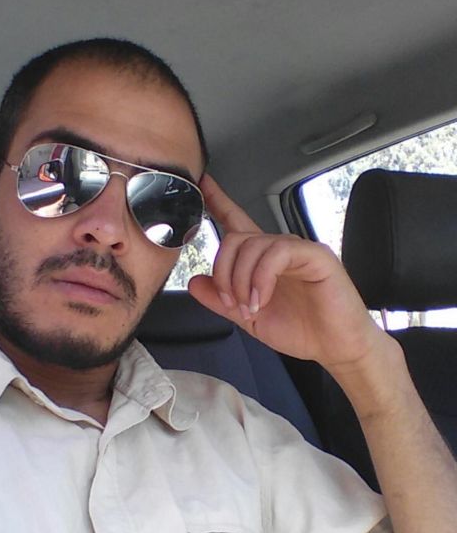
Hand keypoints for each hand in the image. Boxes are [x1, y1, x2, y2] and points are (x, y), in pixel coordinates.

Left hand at [188, 174, 384, 371]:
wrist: (337, 348)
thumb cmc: (303, 330)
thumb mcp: (249, 318)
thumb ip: (221, 300)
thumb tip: (195, 282)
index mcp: (262, 261)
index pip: (237, 223)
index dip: (219, 202)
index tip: (204, 184)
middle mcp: (278, 250)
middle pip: (235, 239)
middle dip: (223, 272)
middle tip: (231, 302)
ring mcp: (298, 250)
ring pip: (253, 245)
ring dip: (241, 280)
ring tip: (249, 306)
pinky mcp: (316, 256)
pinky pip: (278, 253)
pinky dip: (261, 278)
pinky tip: (261, 299)